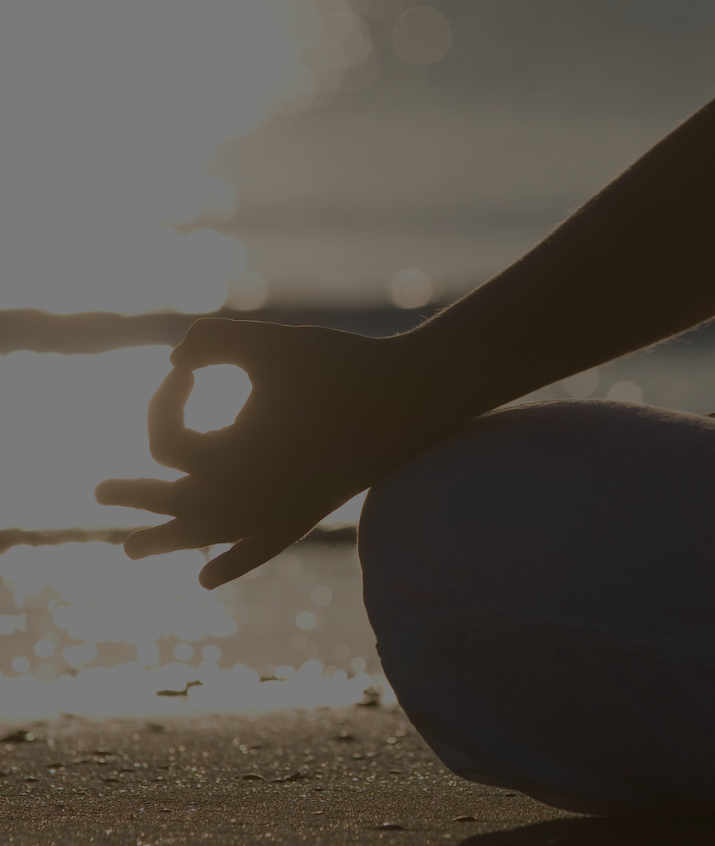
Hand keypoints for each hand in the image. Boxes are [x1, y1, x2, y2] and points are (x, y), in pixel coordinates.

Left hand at [96, 319, 428, 587]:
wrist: (411, 397)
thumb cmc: (341, 366)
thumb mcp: (269, 343)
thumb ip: (213, 340)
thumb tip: (177, 356)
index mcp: (232, 459)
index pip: (167, 443)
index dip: (165, 398)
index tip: (187, 366)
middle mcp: (248, 498)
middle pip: (173, 506)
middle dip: (135, 494)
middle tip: (98, 492)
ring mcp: (278, 512)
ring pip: (210, 536)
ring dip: (170, 539)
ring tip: (130, 551)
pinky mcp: (308, 512)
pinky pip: (260, 547)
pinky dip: (233, 560)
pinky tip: (209, 578)